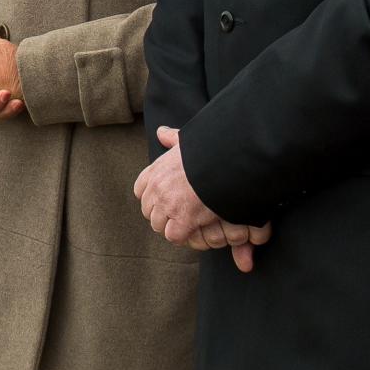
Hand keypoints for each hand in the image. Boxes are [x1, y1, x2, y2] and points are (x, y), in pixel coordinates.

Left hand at [134, 128, 270, 271]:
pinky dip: (184, 236)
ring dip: (172, 226)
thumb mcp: (188, 140)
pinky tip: (195, 229)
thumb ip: (172, 138)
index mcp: (157, 169)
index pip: (140, 190)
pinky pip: (174, 236)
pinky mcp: (183, 220)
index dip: (153, 197)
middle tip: (180, 214)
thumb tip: (161, 132)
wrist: (228, 161)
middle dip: (162, 214)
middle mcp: (158, 188)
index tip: (166, 200)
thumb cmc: (210, 150)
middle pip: (148, 211)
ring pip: (159, 225)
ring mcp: (169, 204)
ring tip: (189, 223)